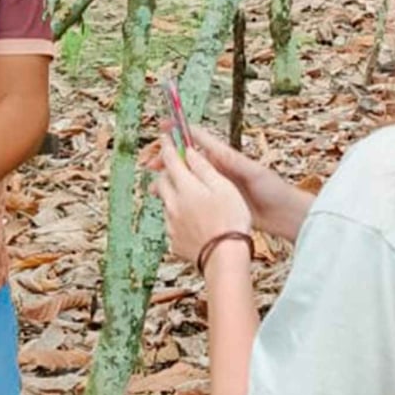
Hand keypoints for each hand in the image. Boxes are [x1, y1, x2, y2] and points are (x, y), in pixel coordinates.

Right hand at [143, 124, 312, 240]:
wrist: (284, 215)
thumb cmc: (273, 190)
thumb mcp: (254, 172)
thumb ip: (233, 161)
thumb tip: (211, 149)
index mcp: (226, 156)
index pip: (198, 139)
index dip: (180, 131)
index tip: (164, 126)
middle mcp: (218, 168)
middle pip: (186, 158)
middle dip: (167, 158)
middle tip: (151, 163)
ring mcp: (216, 184)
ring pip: (186, 177)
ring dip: (169, 178)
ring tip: (154, 185)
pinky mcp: (217, 200)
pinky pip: (193, 194)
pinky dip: (178, 195)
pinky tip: (168, 202)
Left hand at [152, 134, 252, 265]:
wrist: (225, 258)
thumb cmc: (230, 221)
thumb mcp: (223, 187)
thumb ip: (204, 168)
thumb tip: (189, 152)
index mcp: (186, 187)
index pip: (171, 159)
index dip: (168, 145)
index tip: (166, 136)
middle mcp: (173, 204)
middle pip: (163, 180)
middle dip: (167, 170)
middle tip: (174, 165)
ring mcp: (172, 223)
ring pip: (166, 201)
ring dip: (172, 194)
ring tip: (186, 195)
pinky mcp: (175, 240)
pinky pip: (172, 222)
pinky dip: (178, 216)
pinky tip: (191, 220)